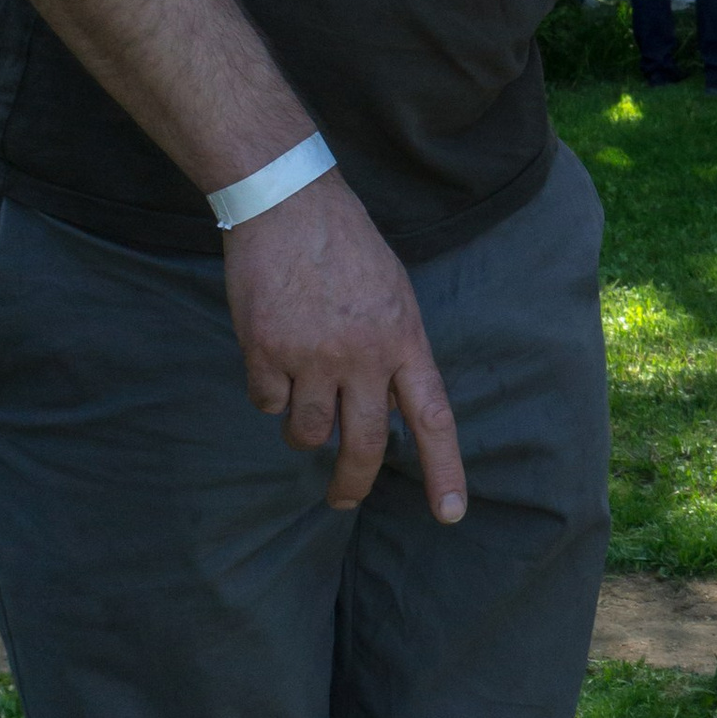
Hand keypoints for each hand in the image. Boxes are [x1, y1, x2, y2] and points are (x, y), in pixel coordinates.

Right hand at [224, 169, 464, 519]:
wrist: (288, 203)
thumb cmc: (345, 248)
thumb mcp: (394, 296)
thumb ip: (396, 353)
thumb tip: (390, 408)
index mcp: (405, 341)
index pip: (433, 419)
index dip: (444, 470)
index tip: (450, 514)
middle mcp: (363, 356)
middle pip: (365, 445)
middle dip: (353, 483)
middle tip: (343, 499)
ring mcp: (313, 356)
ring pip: (308, 433)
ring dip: (303, 431)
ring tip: (301, 399)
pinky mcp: (266, 351)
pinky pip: (267, 403)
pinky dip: (268, 394)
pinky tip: (270, 360)